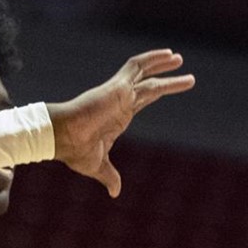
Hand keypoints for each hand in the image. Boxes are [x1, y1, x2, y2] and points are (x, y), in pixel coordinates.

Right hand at [48, 50, 195, 197]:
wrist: (61, 138)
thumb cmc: (75, 150)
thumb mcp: (99, 167)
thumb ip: (110, 177)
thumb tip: (115, 192)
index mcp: (118, 116)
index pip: (142, 100)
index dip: (156, 93)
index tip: (168, 87)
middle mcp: (121, 102)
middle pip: (148, 85)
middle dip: (166, 79)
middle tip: (186, 75)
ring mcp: (119, 93)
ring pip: (145, 73)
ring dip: (163, 65)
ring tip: (180, 59)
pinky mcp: (117, 87)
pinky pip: (137, 67)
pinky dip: (153, 59)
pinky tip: (168, 56)